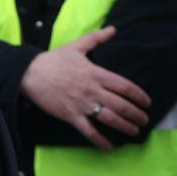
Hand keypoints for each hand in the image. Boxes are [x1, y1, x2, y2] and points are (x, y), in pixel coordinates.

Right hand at [20, 26, 150, 149]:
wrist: (30, 72)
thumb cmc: (53, 60)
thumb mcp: (75, 46)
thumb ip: (96, 39)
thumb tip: (113, 29)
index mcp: (95, 73)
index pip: (124, 86)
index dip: (139, 96)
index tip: (147, 102)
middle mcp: (92, 90)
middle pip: (121, 105)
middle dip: (136, 115)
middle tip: (144, 120)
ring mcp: (82, 104)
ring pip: (110, 119)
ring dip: (125, 127)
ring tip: (134, 131)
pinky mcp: (71, 115)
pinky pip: (89, 131)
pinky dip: (101, 141)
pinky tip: (109, 146)